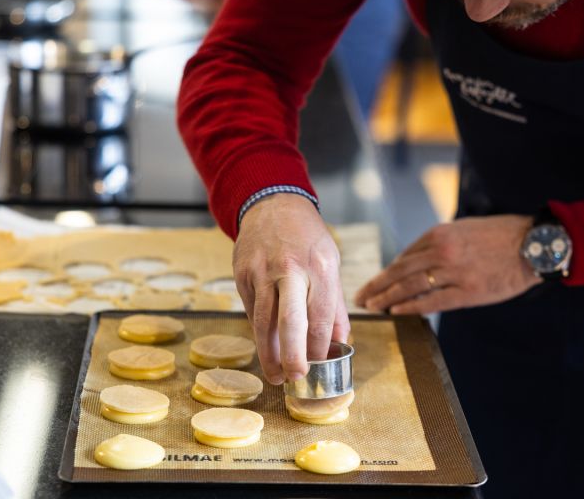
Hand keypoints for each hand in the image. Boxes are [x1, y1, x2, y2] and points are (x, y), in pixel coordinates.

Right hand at [234, 193, 349, 384]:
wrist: (272, 204)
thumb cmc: (306, 237)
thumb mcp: (331, 261)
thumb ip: (334, 303)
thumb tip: (341, 341)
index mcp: (320, 266)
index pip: (320, 317)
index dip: (319, 347)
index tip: (318, 365)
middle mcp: (290, 269)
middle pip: (291, 322)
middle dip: (293, 356)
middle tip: (296, 377)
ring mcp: (262, 272)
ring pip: (263, 322)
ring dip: (269, 353)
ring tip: (276, 374)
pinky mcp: (242, 275)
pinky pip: (252, 311)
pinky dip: (259, 332)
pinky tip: (266, 346)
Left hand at [355, 215, 538, 314]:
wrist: (534, 245)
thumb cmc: (501, 235)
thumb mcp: (465, 229)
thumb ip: (440, 243)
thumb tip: (415, 261)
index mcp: (440, 233)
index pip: (405, 256)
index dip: (387, 271)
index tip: (375, 282)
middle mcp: (442, 251)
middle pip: (400, 271)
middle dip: (377, 285)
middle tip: (361, 296)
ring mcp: (454, 272)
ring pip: (410, 287)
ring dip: (387, 299)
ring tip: (373, 307)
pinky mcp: (468, 292)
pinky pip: (432, 302)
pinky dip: (410, 307)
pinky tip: (396, 312)